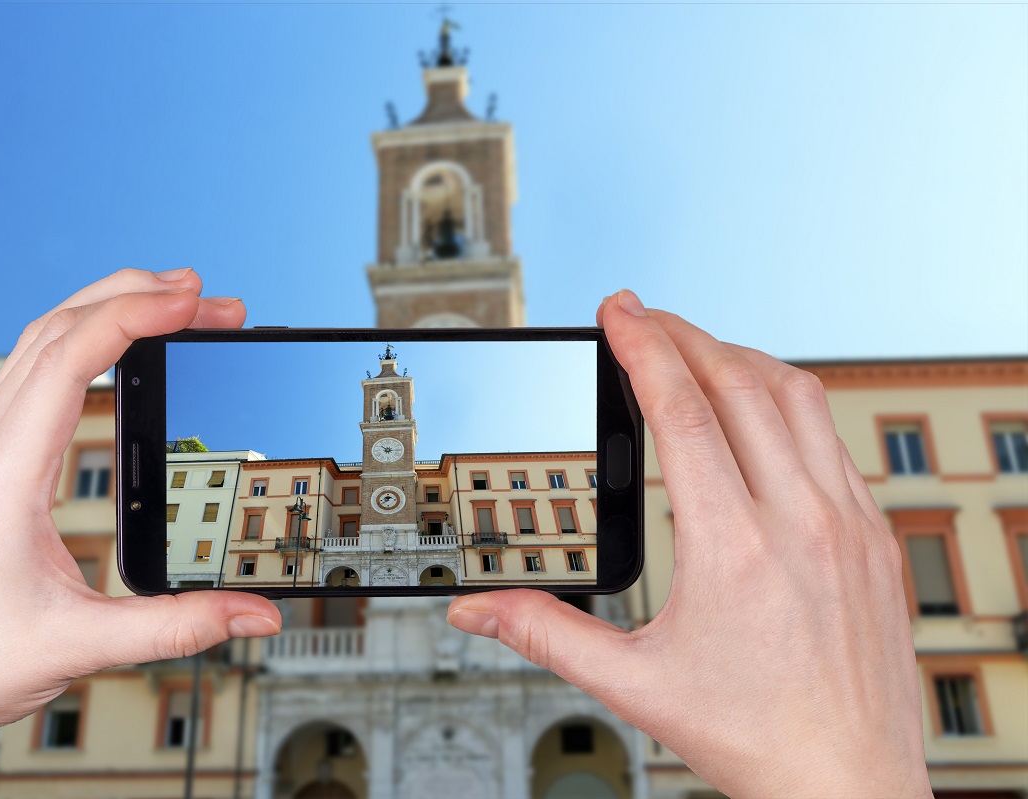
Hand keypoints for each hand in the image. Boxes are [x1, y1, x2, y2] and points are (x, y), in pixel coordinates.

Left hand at [0, 269, 282, 796]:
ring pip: (37, 346)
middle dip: (133, 297)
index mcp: (1, 477)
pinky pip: (30, 377)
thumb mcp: (84, 644)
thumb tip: (255, 611)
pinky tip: (111, 356)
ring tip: (170, 307)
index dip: (136, 316)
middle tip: (204, 294)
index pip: (70, 360)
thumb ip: (181, 625)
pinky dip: (80, 346)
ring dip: (104, 313)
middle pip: (54, 331)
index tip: (193, 299)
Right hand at [447, 290, 931, 797]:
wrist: (848, 786)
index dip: (642, 348)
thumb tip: (475, 609)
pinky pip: (832, 438)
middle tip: (642, 315)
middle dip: (684, 334)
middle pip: (739, 384)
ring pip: (798, 397)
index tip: (618, 310)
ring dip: (740, 358)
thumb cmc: (754, 738)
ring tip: (696, 348)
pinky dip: (788, 401)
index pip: (683, 412)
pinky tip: (760, 410)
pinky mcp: (875, 537)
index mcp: (735, 549)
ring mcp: (850, 524)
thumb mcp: (634, 685)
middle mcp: (802, 521)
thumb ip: (545, 634)